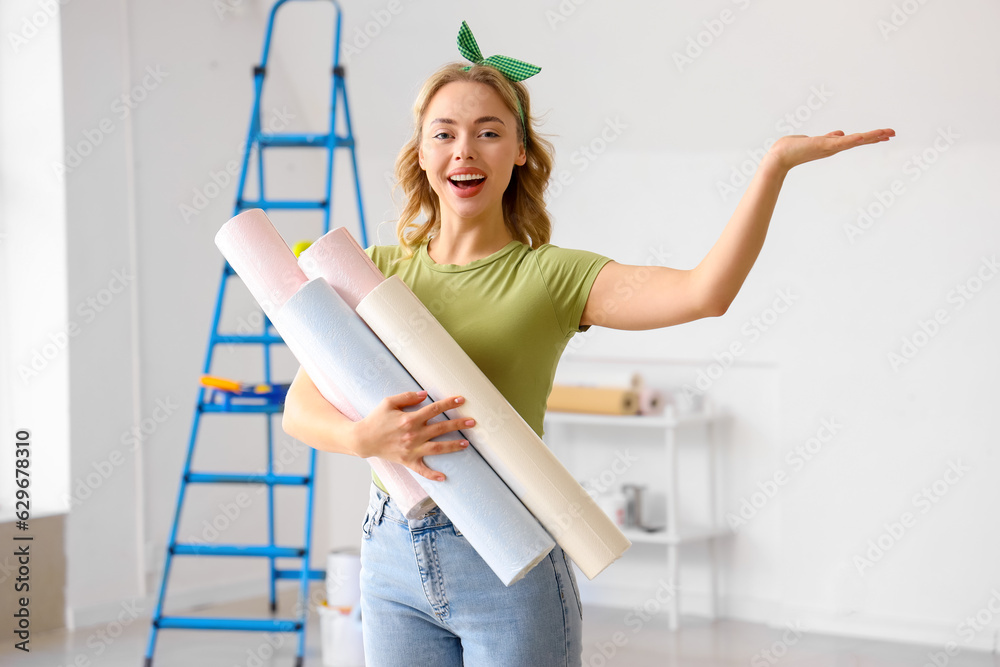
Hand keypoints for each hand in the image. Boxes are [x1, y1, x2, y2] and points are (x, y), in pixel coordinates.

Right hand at [355, 390, 472, 481]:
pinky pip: (422, 469)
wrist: (362, 439)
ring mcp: (411, 449)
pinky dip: (432, 474)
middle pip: (441, 428)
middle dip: (458, 424)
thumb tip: (426, 394)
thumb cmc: (376, 419)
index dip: (449, 403)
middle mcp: (413, 434)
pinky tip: (443, 477)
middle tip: (472, 422)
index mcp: (409, 419)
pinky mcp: (407, 461)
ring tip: (467, 443)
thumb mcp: (389, 402)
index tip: (462, 399)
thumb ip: (408, 397)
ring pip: (437, 448)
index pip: (434, 409)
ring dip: (453, 446)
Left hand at [764, 128, 895, 171]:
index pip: (855, 140)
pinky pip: (842, 143)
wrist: (780, 156)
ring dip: (871, 136)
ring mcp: (830, 147)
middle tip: (893, 133)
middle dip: (876, 137)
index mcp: (832, 145)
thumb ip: (828, 137)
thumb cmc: (792, 149)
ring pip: (854, 141)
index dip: (870, 137)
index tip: (884, 135)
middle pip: (859, 141)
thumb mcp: (814, 140)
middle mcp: (834, 147)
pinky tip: (865, 136)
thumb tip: (839, 133)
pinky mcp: (824, 146)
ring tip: (886, 133)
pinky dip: (853, 140)